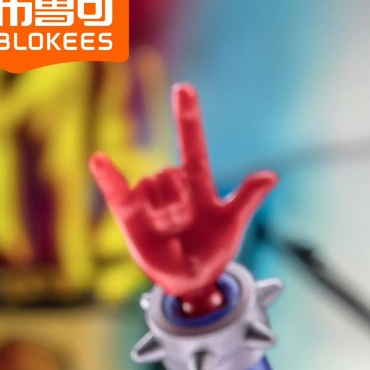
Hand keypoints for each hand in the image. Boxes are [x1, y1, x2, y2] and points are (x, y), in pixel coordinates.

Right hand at [89, 83, 275, 309]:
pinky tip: (98, 160)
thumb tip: (271, 176)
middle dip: (182, 202)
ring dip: (166, 215)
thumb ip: (247, 198)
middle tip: (188, 226)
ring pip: (155, 187)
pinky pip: (117, 191)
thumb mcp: (232, 224)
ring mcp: (149, 197)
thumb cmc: (213, 250)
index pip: (192, 144)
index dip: (188, 118)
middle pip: (172, 173)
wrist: (190, 280)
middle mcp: (170, 184)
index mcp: (196, 183)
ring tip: (171, 232)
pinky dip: (108, 177)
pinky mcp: (129, 214)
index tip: (183, 89)